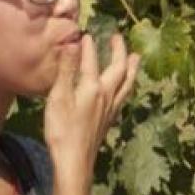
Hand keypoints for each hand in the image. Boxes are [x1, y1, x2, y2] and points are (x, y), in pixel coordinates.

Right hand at [42, 33, 138, 179]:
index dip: (89, 47)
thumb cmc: (62, 130)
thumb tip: (72, 44)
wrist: (75, 161)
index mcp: (93, 88)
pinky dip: (127, 85)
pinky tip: (125, 88)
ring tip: (136, 58)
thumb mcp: (58, 98)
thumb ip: (66, 71)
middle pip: (119, 69)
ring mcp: (111, 108)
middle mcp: (107, 95)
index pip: (92, 61)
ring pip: (127, 83)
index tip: (85, 33)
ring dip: (131, 68)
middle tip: (118, 37)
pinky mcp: (110, 119)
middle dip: (119, 51)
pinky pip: (124, 95)